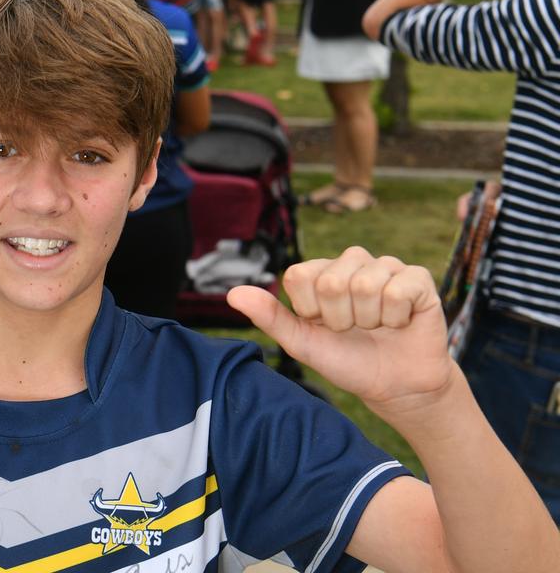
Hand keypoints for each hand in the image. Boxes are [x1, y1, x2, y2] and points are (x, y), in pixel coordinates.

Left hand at [228, 247, 456, 419]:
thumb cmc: (346, 361)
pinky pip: (397, 290)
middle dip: (341, 318)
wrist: (395, 387)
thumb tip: (232, 294)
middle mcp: (351, 261)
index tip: (323, 325)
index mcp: (320, 272)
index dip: (310, 310)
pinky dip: (395, 318)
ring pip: (365, 285)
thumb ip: (269, 317)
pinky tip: (399, 322)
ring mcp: (386, 266)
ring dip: (369, 320)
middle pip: (331, 281)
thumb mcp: (302, 344)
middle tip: (353, 329)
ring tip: (376, 326)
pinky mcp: (417, 278)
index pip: (299, 276)